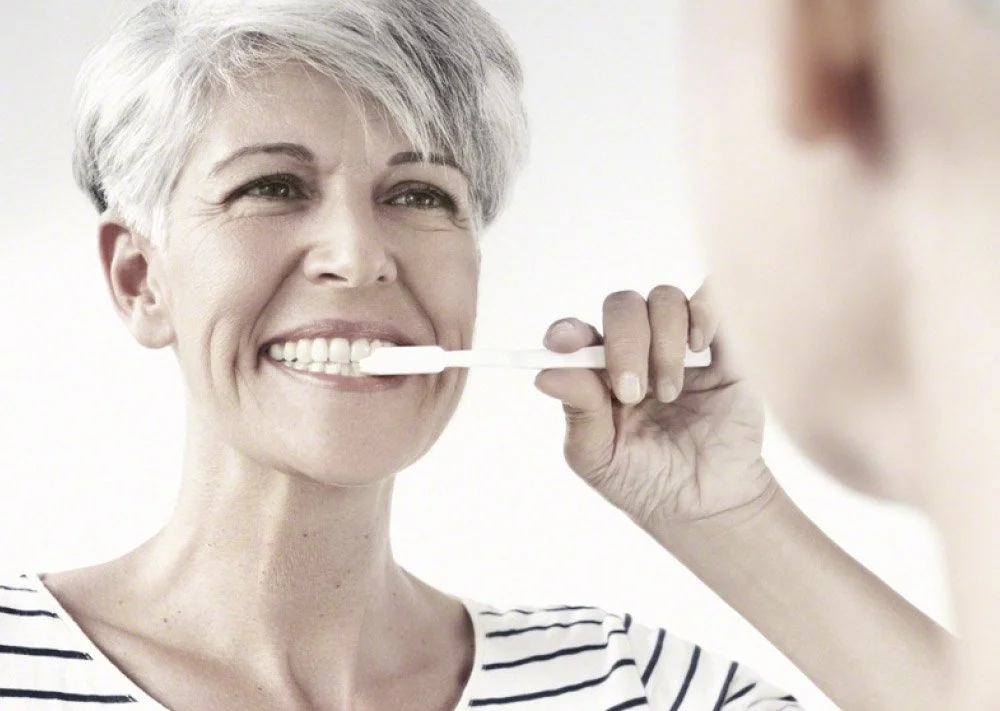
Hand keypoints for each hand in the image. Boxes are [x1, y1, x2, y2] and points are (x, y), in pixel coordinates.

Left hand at [534, 282, 777, 535]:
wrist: (709, 504)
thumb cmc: (647, 483)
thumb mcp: (599, 458)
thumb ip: (578, 413)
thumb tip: (545, 374)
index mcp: (598, 374)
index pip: (576, 334)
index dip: (567, 331)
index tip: (564, 343)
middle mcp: (636, 351)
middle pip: (622, 307)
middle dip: (625, 342)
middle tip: (633, 392)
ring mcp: (678, 346)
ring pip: (664, 299)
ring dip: (664, 342)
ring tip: (670, 393)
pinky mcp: (723, 348)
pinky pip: (711, 300)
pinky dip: (702, 312)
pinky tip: (698, 347)